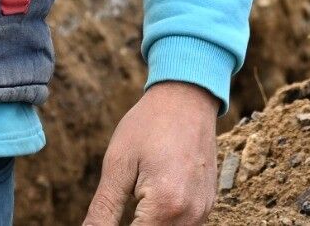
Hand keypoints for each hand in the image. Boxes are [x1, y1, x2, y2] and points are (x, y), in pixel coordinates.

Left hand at [80, 82, 218, 224]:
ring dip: (148, 225)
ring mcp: (202, 211)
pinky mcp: (206, 205)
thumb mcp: (118, 165)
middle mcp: (191, 214)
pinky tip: (148, 205)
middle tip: (117, 205)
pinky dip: (164, 222)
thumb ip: (103, 210)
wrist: (187, 96)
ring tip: (132, 204)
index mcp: (166, 205)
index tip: (103, 216)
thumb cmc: (149, 124)